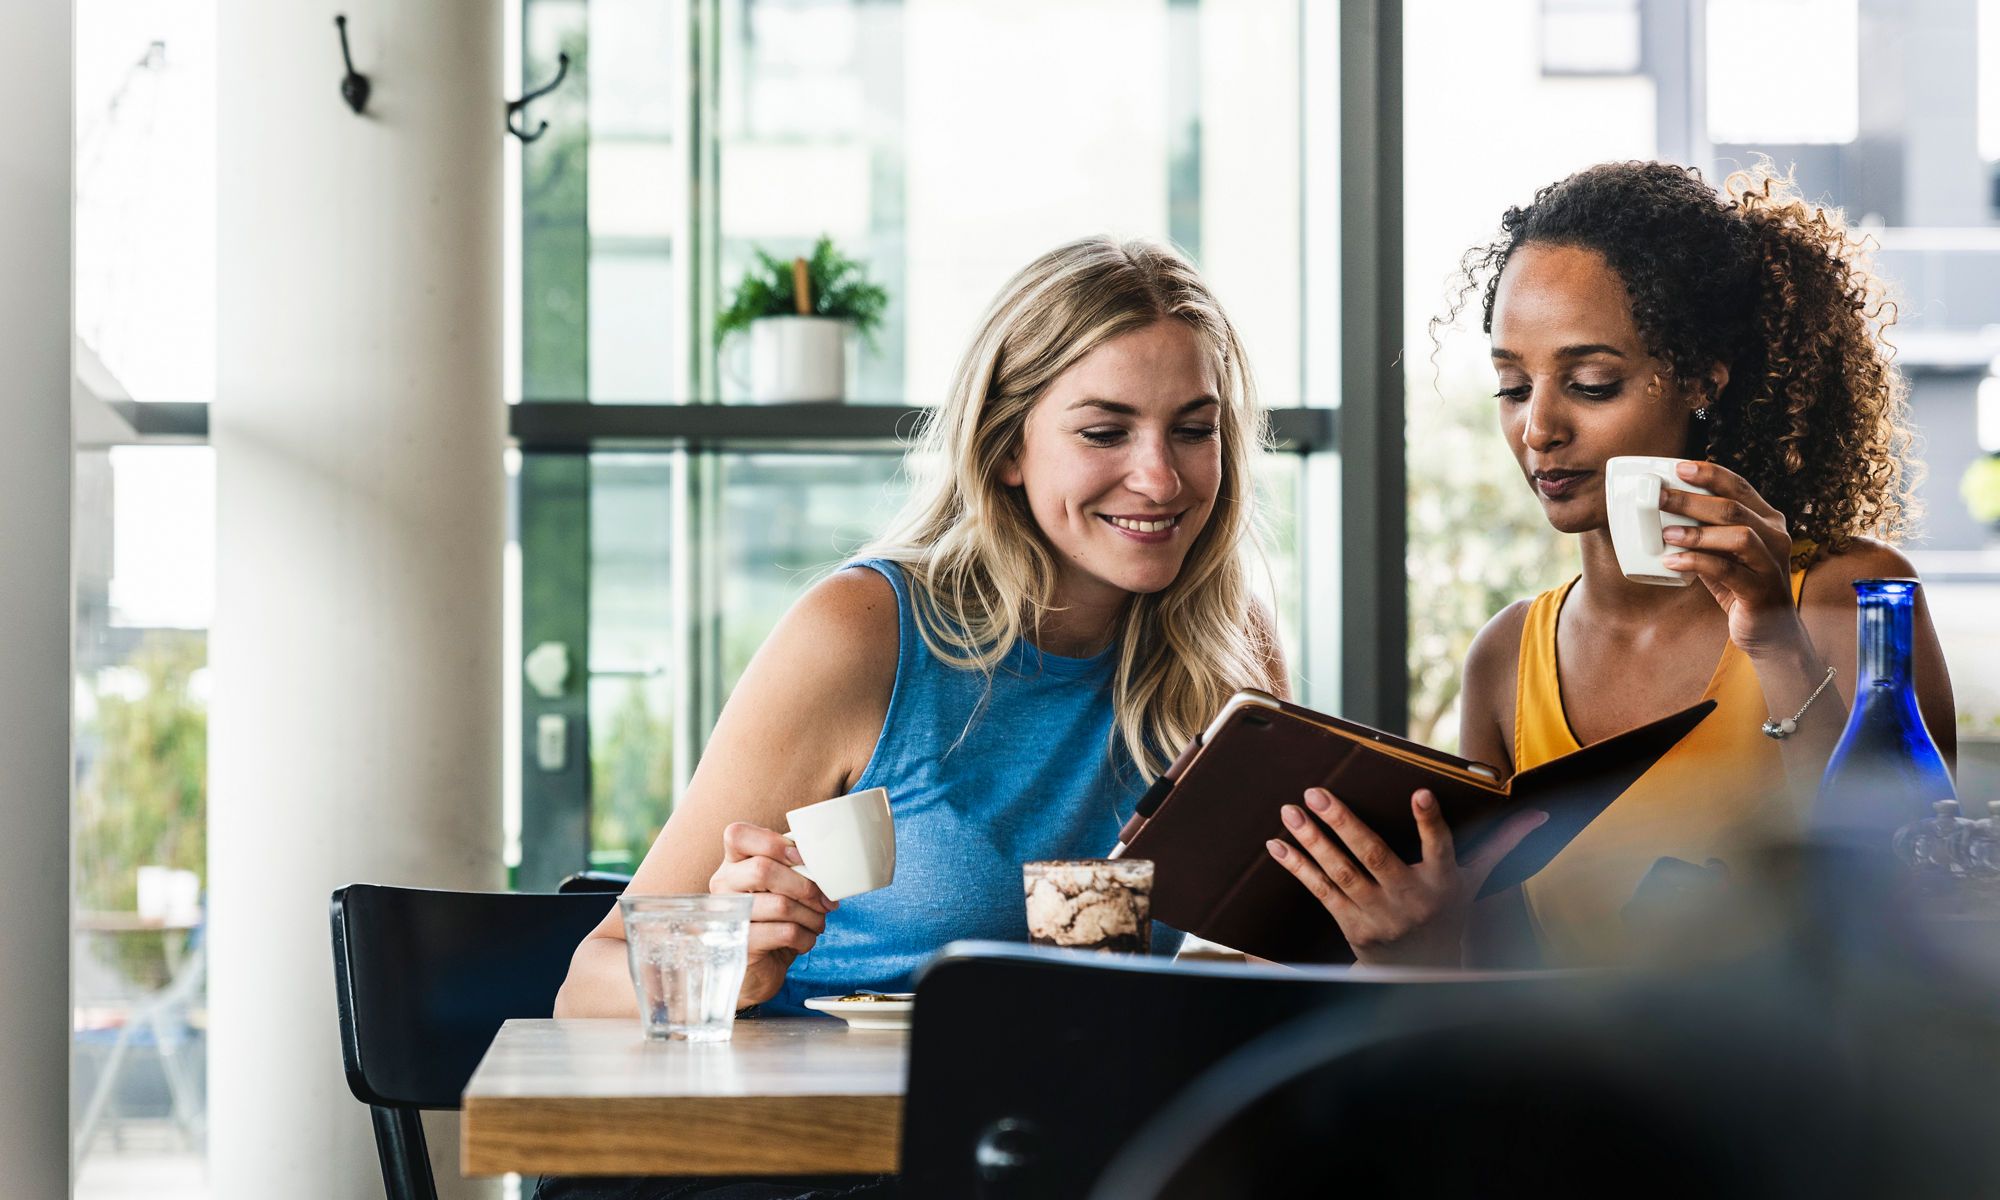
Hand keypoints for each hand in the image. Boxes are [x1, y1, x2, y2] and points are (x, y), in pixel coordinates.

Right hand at [710, 822, 835, 1006]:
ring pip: (780, 905)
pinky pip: (784, 933)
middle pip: (762, 869)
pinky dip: (806, 937)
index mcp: (733, 864)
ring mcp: (727, 916)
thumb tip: (826, 865)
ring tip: (818, 922)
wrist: (758, 970)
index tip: (801, 858)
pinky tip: (805, 940)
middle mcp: (723, 886)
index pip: (737, 835)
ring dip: (812, 916)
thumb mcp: (780, 889)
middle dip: (805, 886)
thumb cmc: (773, 921)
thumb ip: (792, 869)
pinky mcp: (739, 945)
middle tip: (825, 901)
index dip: (772, 842)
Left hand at [1267, 788, 1547, 966]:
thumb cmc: (1449, 914)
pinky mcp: (1351, 923)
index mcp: (1442, 882)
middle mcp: (1409, 898)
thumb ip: (1500, 843)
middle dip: (1344, 823)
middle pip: (1374, 856)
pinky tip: (1277, 845)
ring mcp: (1377, 912)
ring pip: (1341, 872)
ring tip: (1290, 811)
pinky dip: (1298, 868)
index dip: (1430, 822)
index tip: (1420, 793)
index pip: (1439, 847)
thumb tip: (1537, 813)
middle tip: (1317, 793)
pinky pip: (1321, 891)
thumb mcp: (1475, 881)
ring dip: (1313, 840)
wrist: (1422, 973)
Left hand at [1657, 460, 1803, 657]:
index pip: (1740, 487)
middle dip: (1692, 500)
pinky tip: (1671, 562)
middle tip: (1660, 497)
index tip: (1679, 467)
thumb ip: (1704, 533)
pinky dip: (1696, 563)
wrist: (1770, 631)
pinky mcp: (1761, 590)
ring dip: (1697, 532)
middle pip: (1734, 508)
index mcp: (1768, 521)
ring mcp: (1771, 563)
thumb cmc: (1740, 586)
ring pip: (1737, 535)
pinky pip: (1727, 570)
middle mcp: (1776, 536)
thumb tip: (1660, 513)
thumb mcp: (1722, 553)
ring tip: (1665, 534)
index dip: (1710, 474)